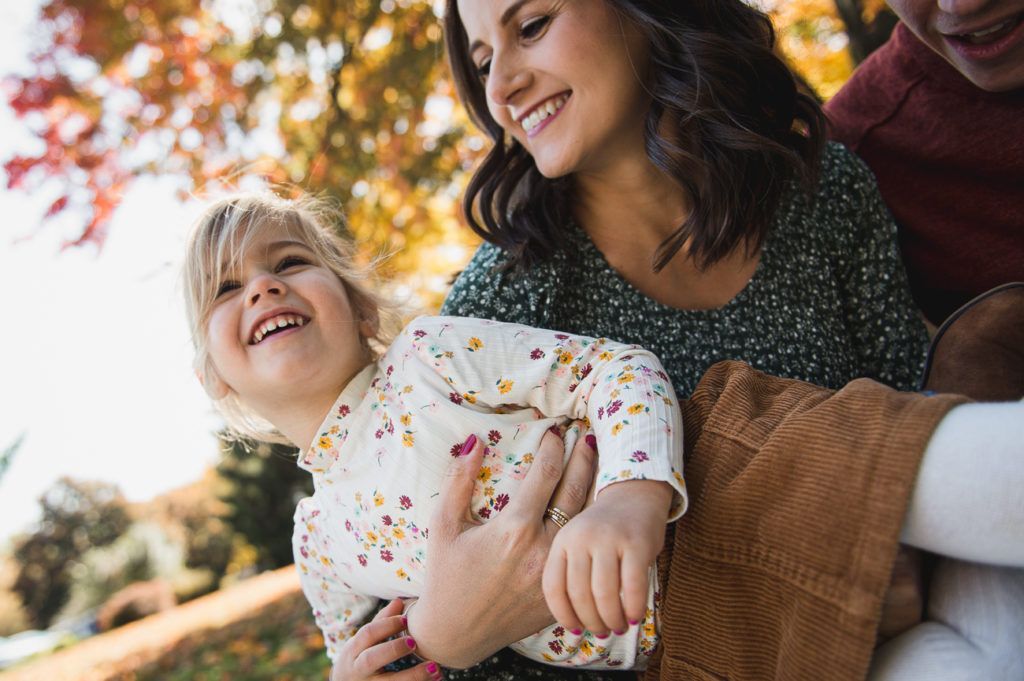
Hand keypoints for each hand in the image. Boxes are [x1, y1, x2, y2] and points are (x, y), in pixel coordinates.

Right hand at [330, 598, 441, 680]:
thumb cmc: (359, 659)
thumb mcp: (363, 642)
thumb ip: (381, 623)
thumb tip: (399, 601)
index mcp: (353, 651)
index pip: (367, 634)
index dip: (387, 625)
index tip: (407, 619)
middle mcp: (356, 670)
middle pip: (371, 659)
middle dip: (394, 649)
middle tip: (415, 642)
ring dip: (413, 676)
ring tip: (435, 668)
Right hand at [407, 424, 597, 668]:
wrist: (456, 633)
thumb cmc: (446, 574)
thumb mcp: (444, 525)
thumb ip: (459, 481)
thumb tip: (475, 442)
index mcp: (513, 529)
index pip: (545, 474)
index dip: (553, 447)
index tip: (554, 431)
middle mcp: (541, 549)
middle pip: (575, 490)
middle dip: (583, 458)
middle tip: (586, 436)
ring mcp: (556, 572)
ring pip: (586, 520)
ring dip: (593, 487)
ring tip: (596, 463)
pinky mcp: (562, 591)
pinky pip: (583, 553)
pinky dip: (590, 528)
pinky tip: (592, 509)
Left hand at [542, 479, 671, 634]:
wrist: (634, 495)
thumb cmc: (603, 533)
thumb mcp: (577, 545)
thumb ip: (571, 575)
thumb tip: (574, 624)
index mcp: (562, 541)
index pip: (553, 586)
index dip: (563, 614)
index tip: (574, 630)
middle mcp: (582, 537)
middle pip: (579, 594)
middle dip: (591, 621)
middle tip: (601, 633)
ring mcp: (609, 538)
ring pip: (604, 593)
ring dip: (611, 619)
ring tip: (617, 627)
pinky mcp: (637, 543)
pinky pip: (633, 586)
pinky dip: (633, 607)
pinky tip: (634, 616)